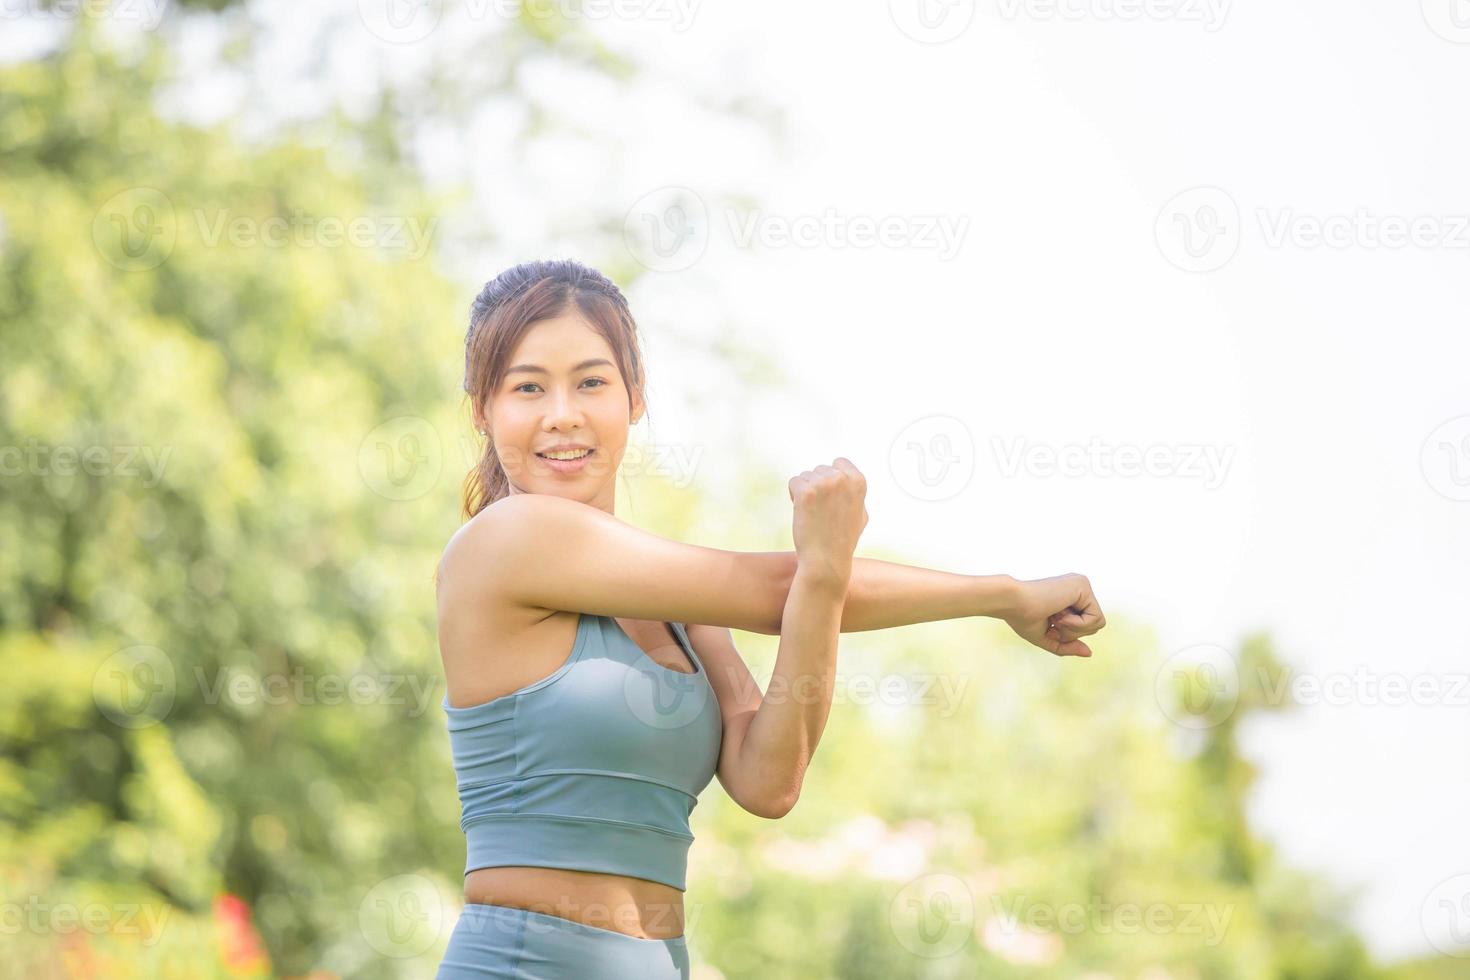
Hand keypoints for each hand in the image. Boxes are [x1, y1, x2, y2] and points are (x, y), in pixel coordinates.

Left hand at [789, 457, 867, 585]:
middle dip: (817, 486)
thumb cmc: (843, 540)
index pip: (839, 462)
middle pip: (820, 469)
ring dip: (805, 492)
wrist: (826, 561)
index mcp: (859, 481)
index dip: (832, 478)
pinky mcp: (805, 492)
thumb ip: (855, 493)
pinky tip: (802, 512)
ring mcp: (823, 484)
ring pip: (805, 476)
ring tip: (813, 514)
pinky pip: (794, 482)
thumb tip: (849, 477)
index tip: (831, 498)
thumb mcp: (861, 514)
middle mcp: (842, 479)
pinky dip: (794, 496)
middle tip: (821, 511)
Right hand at [1002, 573, 1105, 657]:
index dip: (1069, 634)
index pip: (1086, 625)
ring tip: (1056, 616)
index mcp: (1071, 596)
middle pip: (1095, 625)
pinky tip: (1060, 614)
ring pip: (1099, 623)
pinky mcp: (1083, 585)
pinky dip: (1077, 625)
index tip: (1050, 623)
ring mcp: (1082, 584)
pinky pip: (1096, 618)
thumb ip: (1068, 645)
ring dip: (1074, 629)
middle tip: (1053, 620)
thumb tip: (1089, 653)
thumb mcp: (1047, 637)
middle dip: (1073, 632)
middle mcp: (1079, 587)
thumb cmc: (1022, 618)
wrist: (1011, 602)